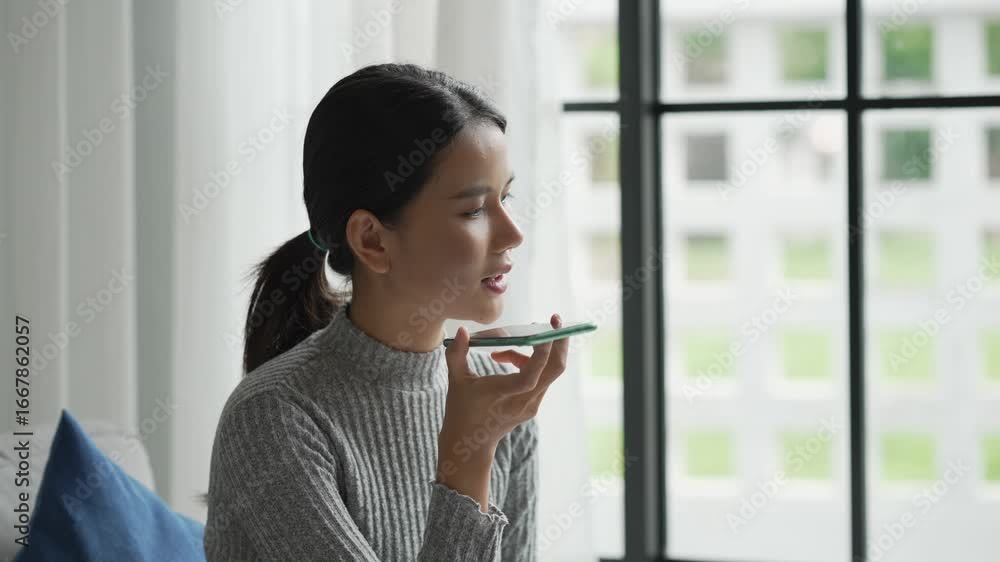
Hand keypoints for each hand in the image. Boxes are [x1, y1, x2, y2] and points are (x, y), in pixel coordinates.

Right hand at [441, 313, 567, 450]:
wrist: (470, 444)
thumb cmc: (460, 410)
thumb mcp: (455, 381)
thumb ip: (457, 354)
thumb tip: (461, 330)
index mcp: (503, 396)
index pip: (531, 376)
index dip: (540, 352)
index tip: (542, 328)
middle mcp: (524, 402)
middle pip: (555, 370)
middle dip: (559, 342)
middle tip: (554, 320)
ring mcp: (532, 405)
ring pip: (549, 371)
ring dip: (536, 352)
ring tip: (503, 350)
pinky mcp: (533, 405)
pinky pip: (541, 377)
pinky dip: (529, 363)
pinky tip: (505, 359)